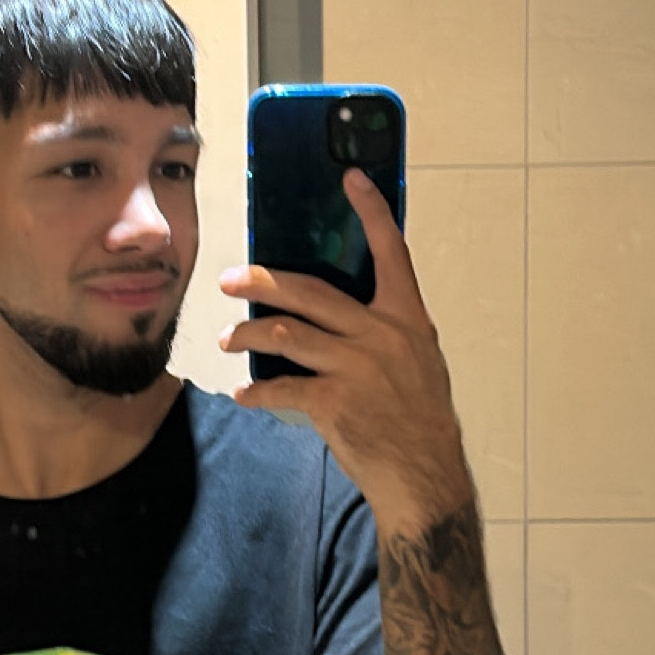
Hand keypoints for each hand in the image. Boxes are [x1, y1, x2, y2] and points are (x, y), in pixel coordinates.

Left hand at [219, 172, 472, 538]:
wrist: (425, 476)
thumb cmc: (420, 419)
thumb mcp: (418, 361)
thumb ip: (384, 329)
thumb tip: (337, 310)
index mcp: (407, 319)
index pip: (392, 253)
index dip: (371, 212)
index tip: (350, 179)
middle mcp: (382, 336)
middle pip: (311, 291)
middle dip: (263, 281)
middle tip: (231, 279)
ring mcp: (357, 368)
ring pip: (286, 334)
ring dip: (248, 335)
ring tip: (229, 339)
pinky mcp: (334, 403)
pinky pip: (281, 388)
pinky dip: (256, 391)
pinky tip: (243, 394)